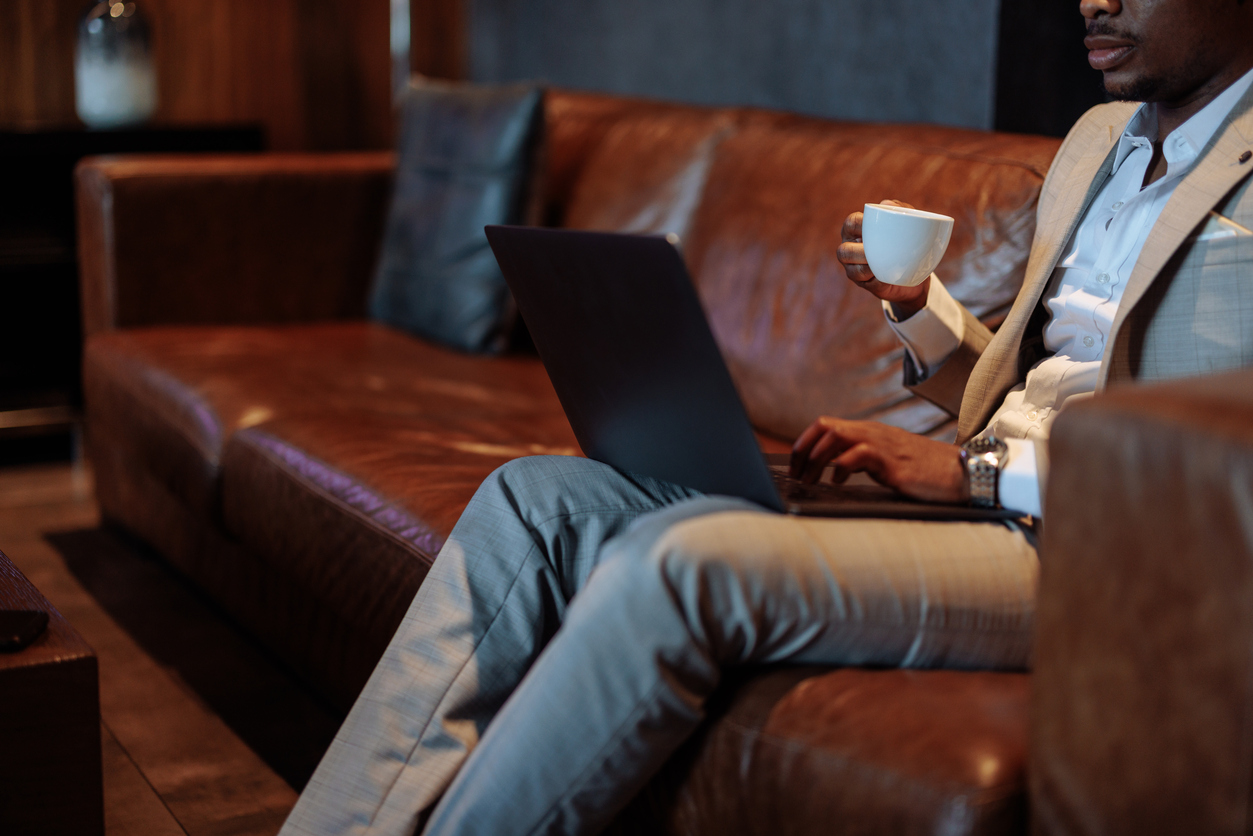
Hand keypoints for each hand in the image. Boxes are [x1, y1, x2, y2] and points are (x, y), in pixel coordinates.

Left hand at [790, 416, 967, 503]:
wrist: (962, 473)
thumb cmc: (924, 472)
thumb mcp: (885, 462)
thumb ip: (861, 460)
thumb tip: (831, 470)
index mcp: (869, 432)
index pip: (825, 425)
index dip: (804, 442)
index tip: (793, 464)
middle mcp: (873, 433)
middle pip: (824, 427)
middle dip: (803, 450)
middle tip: (796, 474)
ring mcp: (883, 445)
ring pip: (836, 437)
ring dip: (816, 459)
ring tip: (810, 480)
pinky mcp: (893, 462)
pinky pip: (858, 455)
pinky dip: (840, 467)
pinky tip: (837, 482)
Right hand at [836, 199, 930, 317]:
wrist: (917, 269)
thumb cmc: (906, 239)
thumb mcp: (907, 221)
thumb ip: (899, 209)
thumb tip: (886, 204)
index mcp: (856, 230)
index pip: (851, 223)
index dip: (859, 224)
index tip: (874, 226)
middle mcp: (850, 248)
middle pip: (843, 251)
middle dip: (858, 252)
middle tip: (875, 250)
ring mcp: (854, 268)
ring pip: (852, 270)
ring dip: (865, 268)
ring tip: (880, 264)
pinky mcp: (864, 284)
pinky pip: (865, 283)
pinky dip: (875, 279)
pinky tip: (884, 276)